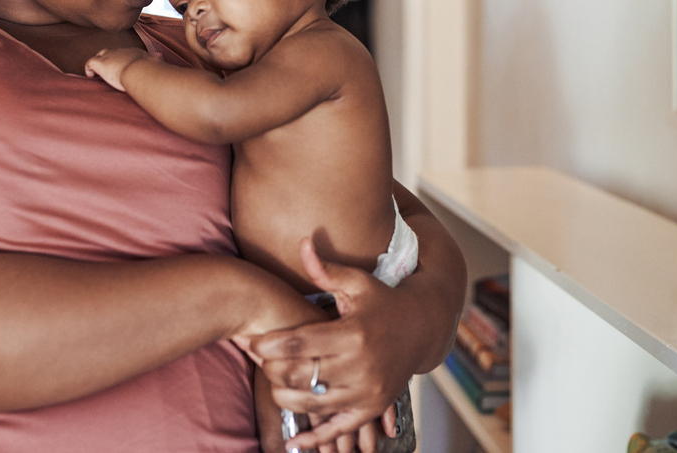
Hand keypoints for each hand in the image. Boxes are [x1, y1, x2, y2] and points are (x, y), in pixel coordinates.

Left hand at [84, 47, 151, 90]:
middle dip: (108, 58)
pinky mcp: (100, 63)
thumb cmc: (149, 70)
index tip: (122, 68)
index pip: (125, 53)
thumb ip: (157, 59)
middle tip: (108, 69)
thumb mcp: (155, 63)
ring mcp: (109, 56)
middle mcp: (120, 51)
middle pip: (111, 51)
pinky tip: (90, 76)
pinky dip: (88, 69)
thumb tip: (161, 56)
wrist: (139, 71)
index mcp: (133, 52)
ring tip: (98, 73)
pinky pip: (89, 63)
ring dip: (99, 63)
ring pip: (100, 54)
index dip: (122, 60)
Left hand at [251, 239, 413, 450]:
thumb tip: (301, 243)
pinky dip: (316, 439)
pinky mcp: (371, 408)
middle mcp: (361, 365)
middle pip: (301, 375)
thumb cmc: (383, 301)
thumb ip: (326, 269)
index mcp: (353, 333)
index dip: (271, 345)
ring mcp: (367, 391)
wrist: (423, 328)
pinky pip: (338, 428)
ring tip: (273, 386)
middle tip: (260, 363)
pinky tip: (294, 445)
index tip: (254, 342)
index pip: (300, 343)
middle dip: (273, 370)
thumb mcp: (358, 283)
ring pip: (313, 403)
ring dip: (286, 398)